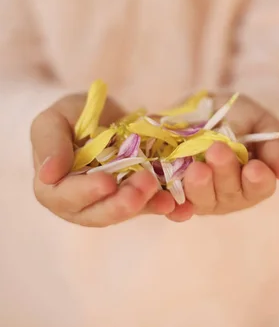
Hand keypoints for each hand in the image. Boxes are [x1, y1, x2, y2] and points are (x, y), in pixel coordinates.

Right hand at [32, 94, 176, 226]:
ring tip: (167, 198)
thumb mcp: (54, 120)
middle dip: (123, 203)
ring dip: (147, 207)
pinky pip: (151, 205)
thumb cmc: (69, 116)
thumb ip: (50, 143)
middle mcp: (82, 203)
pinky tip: (183, 206)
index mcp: (54, 187)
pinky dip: (166, 206)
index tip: (106, 182)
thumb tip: (48, 175)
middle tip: (144, 186)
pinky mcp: (138, 197)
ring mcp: (112, 202)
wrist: (100, 114)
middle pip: (100, 213)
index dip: (86, 191)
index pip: (66, 196)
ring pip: (128, 211)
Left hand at [167, 94, 278, 221]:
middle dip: (224, 173)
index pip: (260, 187)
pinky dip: (171, 205)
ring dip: (199, 186)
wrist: (201, 107)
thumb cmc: (238, 116)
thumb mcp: (260, 121)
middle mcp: (230, 194)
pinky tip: (169, 203)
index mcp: (255, 179)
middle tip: (218, 151)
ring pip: (202, 199)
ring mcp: (203, 196)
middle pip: (230, 194)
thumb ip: (274, 145)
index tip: (254, 168)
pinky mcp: (176, 194)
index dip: (258, 181)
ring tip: (197, 168)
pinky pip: (173, 204)